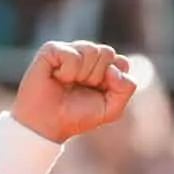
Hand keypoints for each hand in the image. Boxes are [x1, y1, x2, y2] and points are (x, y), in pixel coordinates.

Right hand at [10, 41, 145, 143]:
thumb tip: (113, 68)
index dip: (113, 81)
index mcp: (103, 66)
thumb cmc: (78, 116)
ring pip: (92, 50)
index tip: (99, 93)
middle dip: (97, 77)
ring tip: (68, 83)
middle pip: (108, 52)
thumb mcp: (111, 109)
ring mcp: (69, 50)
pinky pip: (73, 55)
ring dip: (82, 74)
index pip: (121, 62)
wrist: (48, 124)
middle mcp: (87, 55)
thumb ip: (126, 88)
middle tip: (81, 88)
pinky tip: (57, 78)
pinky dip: (67, 72)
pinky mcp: (52, 49)